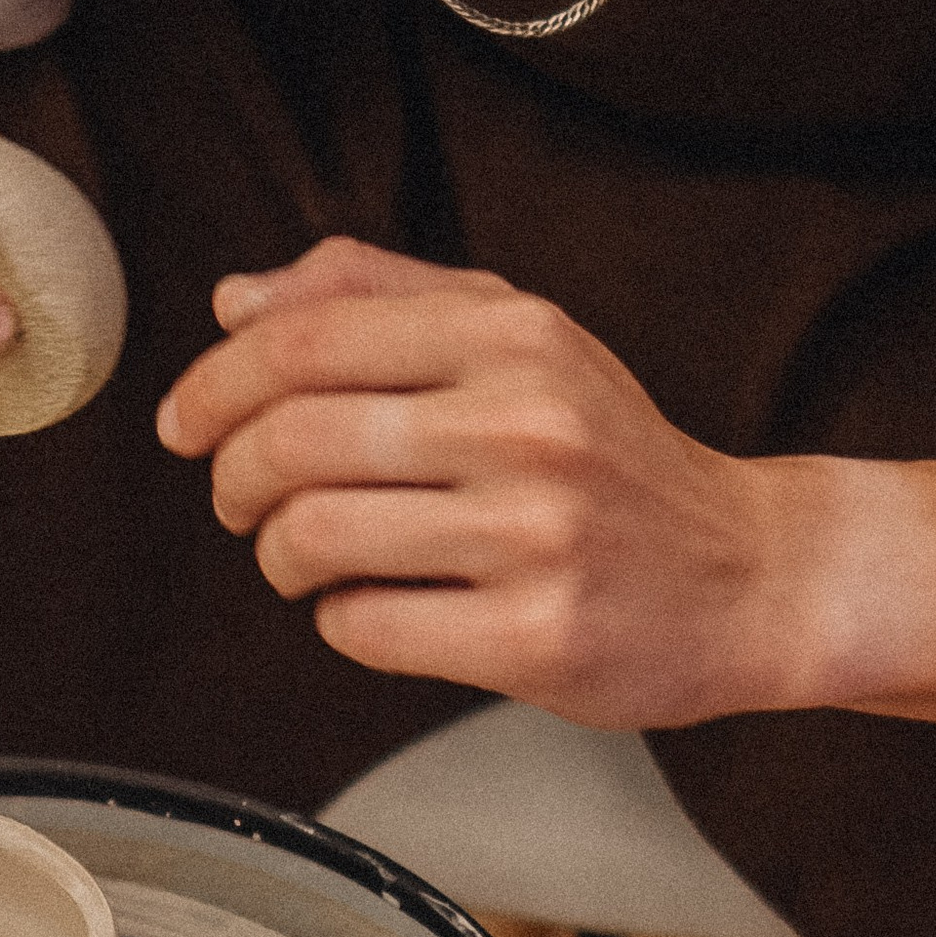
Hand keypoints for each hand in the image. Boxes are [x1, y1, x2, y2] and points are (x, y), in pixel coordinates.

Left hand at [155, 235, 807, 727]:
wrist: (749, 573)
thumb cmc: (611, 456)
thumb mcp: (519, 337)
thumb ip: (375, 297)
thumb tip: (235, 303)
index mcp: (513, 337)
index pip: (306, 341)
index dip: (215, 383)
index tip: (186, 422)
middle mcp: (528, 425)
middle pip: (292, 442)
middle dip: (232, 479)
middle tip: (239, 501)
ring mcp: (535, 537)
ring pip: (313, 538)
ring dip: (278, 555)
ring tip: (305, 556)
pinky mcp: (535, 639)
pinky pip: (363, 627)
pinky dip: (339, 619)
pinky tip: (379, 605)